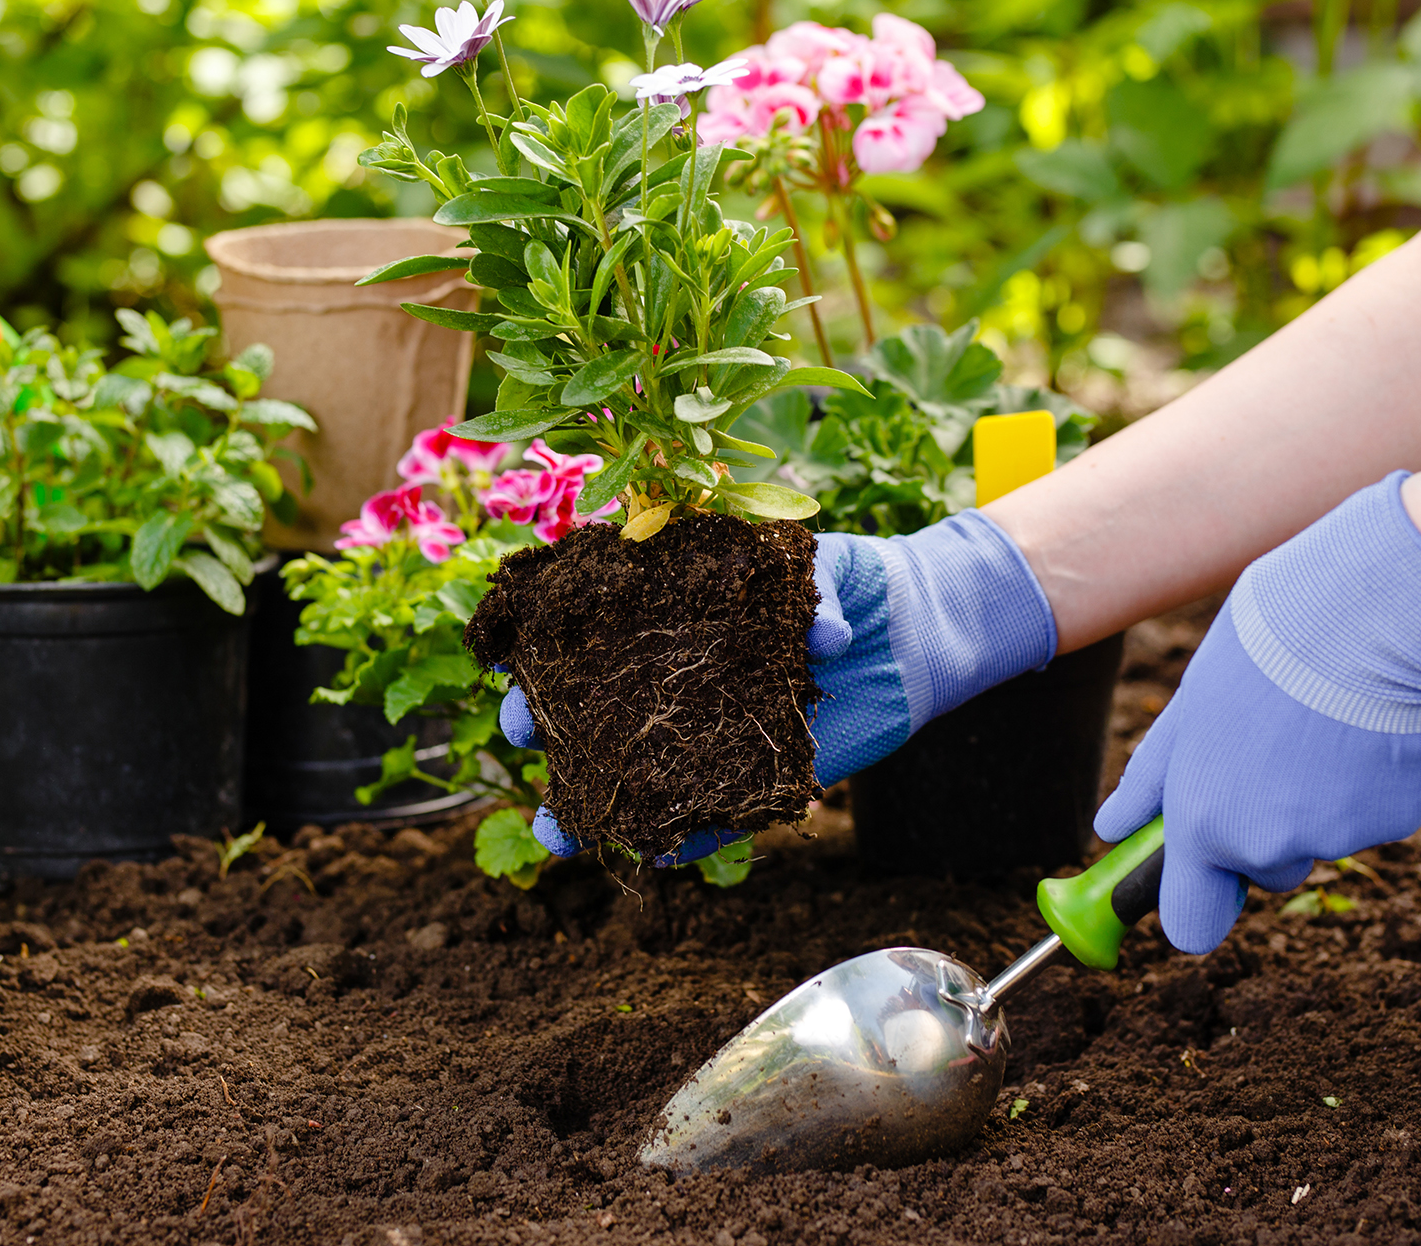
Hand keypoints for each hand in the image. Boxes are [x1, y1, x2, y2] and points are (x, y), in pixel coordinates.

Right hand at [516, 507, 1057, 861]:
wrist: (908, 632)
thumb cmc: (847, 582)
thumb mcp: (820, 565)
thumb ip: (813, 592)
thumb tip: (828, 638)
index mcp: (672, 611)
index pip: (591, 627)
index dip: (546, 640)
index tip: (512, 649)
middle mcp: (677, 677)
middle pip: (596, 706)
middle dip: (550, 722)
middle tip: (520, 732)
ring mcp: (709, 731)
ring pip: (639, 774)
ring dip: (595, 805)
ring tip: (555, 832)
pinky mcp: (753, 777)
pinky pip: (711, 817)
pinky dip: (683, 839)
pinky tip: (649, 855)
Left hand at [1094, 472, 1420, 954]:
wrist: (1368, 615)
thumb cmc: (1264, 649)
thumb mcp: (1189, 709)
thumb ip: (1153, 780)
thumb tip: (1111, 828)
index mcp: (1207, 823)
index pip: (1191, 924)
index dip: (1196, 902)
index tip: (1200, 878)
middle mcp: (1271, 845)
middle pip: (1265, 870)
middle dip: (1264, 830)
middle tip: (1270, 752)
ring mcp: (1343, 837)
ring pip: (1323, 835)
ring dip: (1320, 798)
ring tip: (1321, 719)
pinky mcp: (1404, 818)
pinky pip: (1376, 812)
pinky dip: (1371, 780)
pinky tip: (1369, 722)